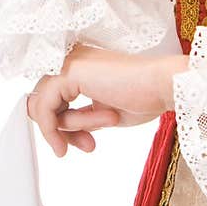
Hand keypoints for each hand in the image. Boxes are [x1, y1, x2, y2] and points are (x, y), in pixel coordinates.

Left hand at [26, 45, 189, 156]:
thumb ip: (80, 117)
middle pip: (43, 101)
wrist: (164, 86)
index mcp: (79, 65)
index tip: (84, 143)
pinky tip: (86, 136)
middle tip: (86, 146)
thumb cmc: (145, 97)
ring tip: (97, 134)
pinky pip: (46, 108)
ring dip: (68, 129)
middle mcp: (70, 59)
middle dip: (61, 130)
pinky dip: (60, 128)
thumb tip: (60, 129)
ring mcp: (67, 62)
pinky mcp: (68, 71)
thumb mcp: (102, 114)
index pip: (53, 98)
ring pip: (43, 106)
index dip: (62, 125)